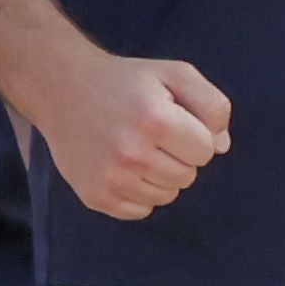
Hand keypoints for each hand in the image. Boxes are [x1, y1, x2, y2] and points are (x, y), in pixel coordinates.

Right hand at [36, 49, 229, 220]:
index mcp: (155, 119)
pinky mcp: (95, 196)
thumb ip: (211, 105)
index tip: (174, 121)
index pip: (206, 151)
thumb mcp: (174, 74)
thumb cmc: (126, 81)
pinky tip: (123, 167)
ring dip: (160, 176)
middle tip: (152, 135)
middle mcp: (131, 153)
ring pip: (166, 196)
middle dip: (178, 157)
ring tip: (137, 150)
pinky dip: (139, 194)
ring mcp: (110, 178)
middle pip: (187, 177)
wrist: (62, 90)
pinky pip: (140, 211)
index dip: (195, 135)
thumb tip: (221, 147)